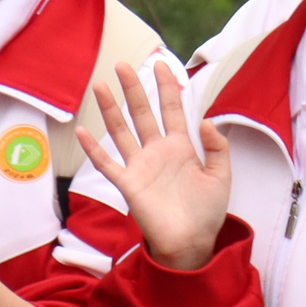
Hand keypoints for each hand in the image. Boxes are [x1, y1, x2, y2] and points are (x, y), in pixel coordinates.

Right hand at [79, 60, 234, 271]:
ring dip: (111, 110)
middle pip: (143, 113)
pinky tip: (84, 131)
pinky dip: (95, 149)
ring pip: (122, 131)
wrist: (193, 242)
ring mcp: (141, 166)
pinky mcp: (129, 184)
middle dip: (134, 89)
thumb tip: (205, 120)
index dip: (168, 88)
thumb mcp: (221, 175)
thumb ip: (218, 147)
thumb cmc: (207, 211)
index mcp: (182, 147)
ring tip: (101, 86)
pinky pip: (108, 164)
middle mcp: (158, 152)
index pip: (173, 110)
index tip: (162, 65)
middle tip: (123, 65)